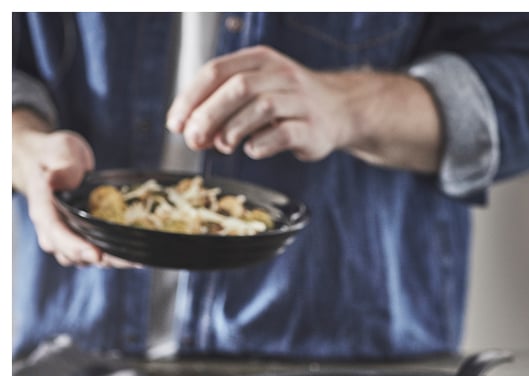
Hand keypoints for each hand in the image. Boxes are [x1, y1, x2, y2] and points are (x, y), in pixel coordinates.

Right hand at [12, 110, 135, 267]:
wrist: (55, 161)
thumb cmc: (56, 155)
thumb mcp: (58, 152)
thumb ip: (60, 168)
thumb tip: (54, 180)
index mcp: (44, 211)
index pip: (56, 235)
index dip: (76, 247)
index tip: (96, 255)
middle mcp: (53, 231)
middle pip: (76, 254)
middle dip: (104, 259)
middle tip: (133, 261)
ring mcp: (68, 238)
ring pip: (88, 259)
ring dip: (113, 262)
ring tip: (139, 259)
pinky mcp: (82, 239)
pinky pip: (97, 255)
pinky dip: (115, 256)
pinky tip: (137, 254)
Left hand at [166, 45, 441, 170]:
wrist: (339, 109)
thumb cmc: (288, 103)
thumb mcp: (257, 89)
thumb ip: (224, 105)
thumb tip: (191, 131)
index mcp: (259, 60)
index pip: (216, 71)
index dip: (190, 99)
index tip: (175, 124)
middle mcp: (280, 75)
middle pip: (237, 89)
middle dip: (207, 115)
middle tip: (192, 139)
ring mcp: (298, 100)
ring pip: (260, 108)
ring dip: (232, 130)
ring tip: (222, 146)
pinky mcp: (311, 127)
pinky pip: (282, 134)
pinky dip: (260, 144)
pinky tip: (251, 150)